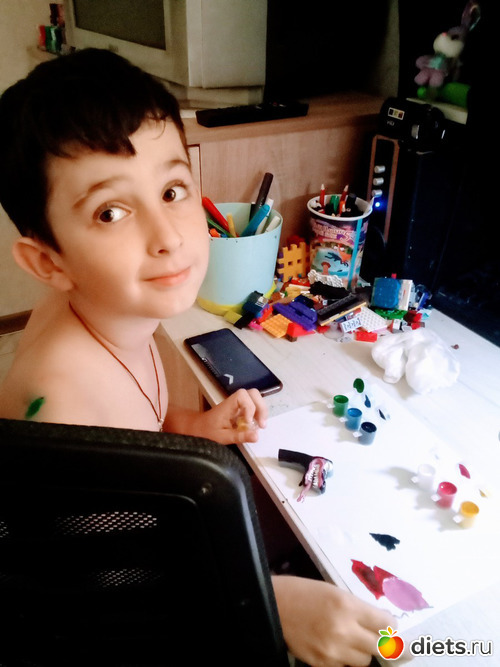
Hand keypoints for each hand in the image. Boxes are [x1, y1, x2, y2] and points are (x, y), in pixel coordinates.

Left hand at [200, 388, 267, 444]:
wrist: (200, 427)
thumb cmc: (208, 431)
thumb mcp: (222, 437)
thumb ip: (239, 436)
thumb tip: (257, 436)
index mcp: (228, 405)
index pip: (242, 396)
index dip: (249, 407)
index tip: (248, 422)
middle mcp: (235, 402)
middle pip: (253, 394)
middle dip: (261, 408)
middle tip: (261, 424)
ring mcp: (239, 405)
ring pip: (256, 399)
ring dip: (262, 411)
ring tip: (261, 425)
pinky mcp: (242, 409)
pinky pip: (254, 406)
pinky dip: (259, 414)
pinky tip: (257, 425)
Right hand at [272, 575, 395, 666]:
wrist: (276, 605)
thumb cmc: (306, 593)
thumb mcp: (335, 593)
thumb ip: (359, 609)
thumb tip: (383, 625)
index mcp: (348, 606)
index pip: (386, 624)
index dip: (392, 626)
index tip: (391, 627)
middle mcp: (344, 630)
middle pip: (381, 647)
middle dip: (385, 644)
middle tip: (389, 643)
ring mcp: (332, 651)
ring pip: (364, 661)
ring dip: (363, 652)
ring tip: (352, 640)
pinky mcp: (321, 664)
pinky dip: (344, 660)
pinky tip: (337, 648)